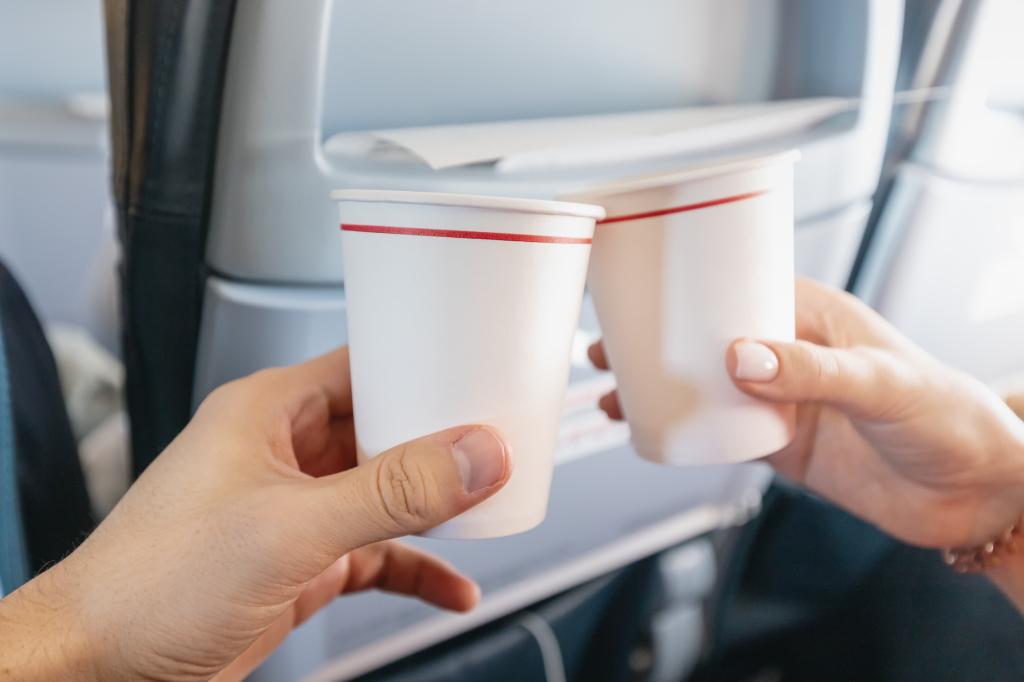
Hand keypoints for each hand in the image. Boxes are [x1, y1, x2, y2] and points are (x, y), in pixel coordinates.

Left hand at [0, 347, 510, 680]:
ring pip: (384, 493)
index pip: (365, 365)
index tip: (481, 380)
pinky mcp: (299, 561)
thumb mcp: (290, 527)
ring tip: (486, 512)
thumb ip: (391, 492)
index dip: (425, 368)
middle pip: (384, 429)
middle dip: (441, 445)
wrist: (99, 667)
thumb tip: (473, 455)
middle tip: (498, 449)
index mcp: (270, 411)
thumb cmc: (150, 583)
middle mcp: (283, 452)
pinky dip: (414, 566)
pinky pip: (375, 552)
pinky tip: (448, 585)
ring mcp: (292, 508)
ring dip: (433, 509)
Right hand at [591, 278, 1023, 549]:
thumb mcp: (883, 381)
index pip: (738, 287)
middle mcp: (790, 354)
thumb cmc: (950, 416)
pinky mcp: (781, 445)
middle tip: (608, 343)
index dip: (686, 288)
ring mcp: (782, 400)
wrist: (973, 494)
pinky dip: (682, 432)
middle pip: (707, 337)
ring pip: (704, 386)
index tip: (642, 290)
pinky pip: (719, 433)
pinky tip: (651, 432)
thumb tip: (740, 357)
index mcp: (814, 317)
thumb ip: (814, 370)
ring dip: (659, 387)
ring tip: (611, 390)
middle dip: (656, 340)